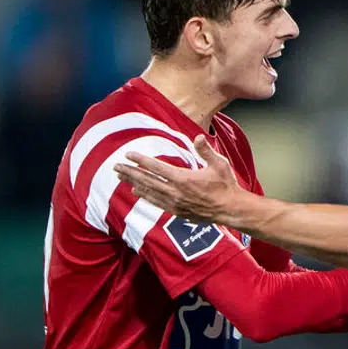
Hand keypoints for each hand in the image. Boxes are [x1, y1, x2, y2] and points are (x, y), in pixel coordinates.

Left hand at [115, 135, 239, 223]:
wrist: (231, 209)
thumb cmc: (226, 185)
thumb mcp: (219, 164)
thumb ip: (206, 151)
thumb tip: (197, 137)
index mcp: (183, 179)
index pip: (156, 168)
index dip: (140, 160)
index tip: (128, 154)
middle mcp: (176, 192)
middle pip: (147, 180)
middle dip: (130, 172)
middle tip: (116, 166)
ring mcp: (175, 203)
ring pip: (149, 192)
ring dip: (134, 183)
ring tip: (121, 177)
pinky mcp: (178, 211)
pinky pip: (156, 202)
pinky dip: (145, 196)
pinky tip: (137, 192)